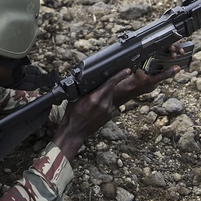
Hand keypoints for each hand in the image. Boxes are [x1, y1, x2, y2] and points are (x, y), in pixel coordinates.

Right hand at [53, 59, 179, 159]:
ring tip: (92, 101)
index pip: (110, 83)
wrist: (75, 131)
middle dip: (106, 85)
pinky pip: (109, 104)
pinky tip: (96, 107)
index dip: (119, 75)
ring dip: (104, 94)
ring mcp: (108, 111)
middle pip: (110, 88)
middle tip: (95, 88)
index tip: (127, 70)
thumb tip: (92, 80)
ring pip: (110, 96)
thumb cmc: (73, 114)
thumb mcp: (76, 97)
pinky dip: (105, 102)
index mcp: (95, 98)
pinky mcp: (109, 116)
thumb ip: (87, 88)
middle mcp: (104, 104)